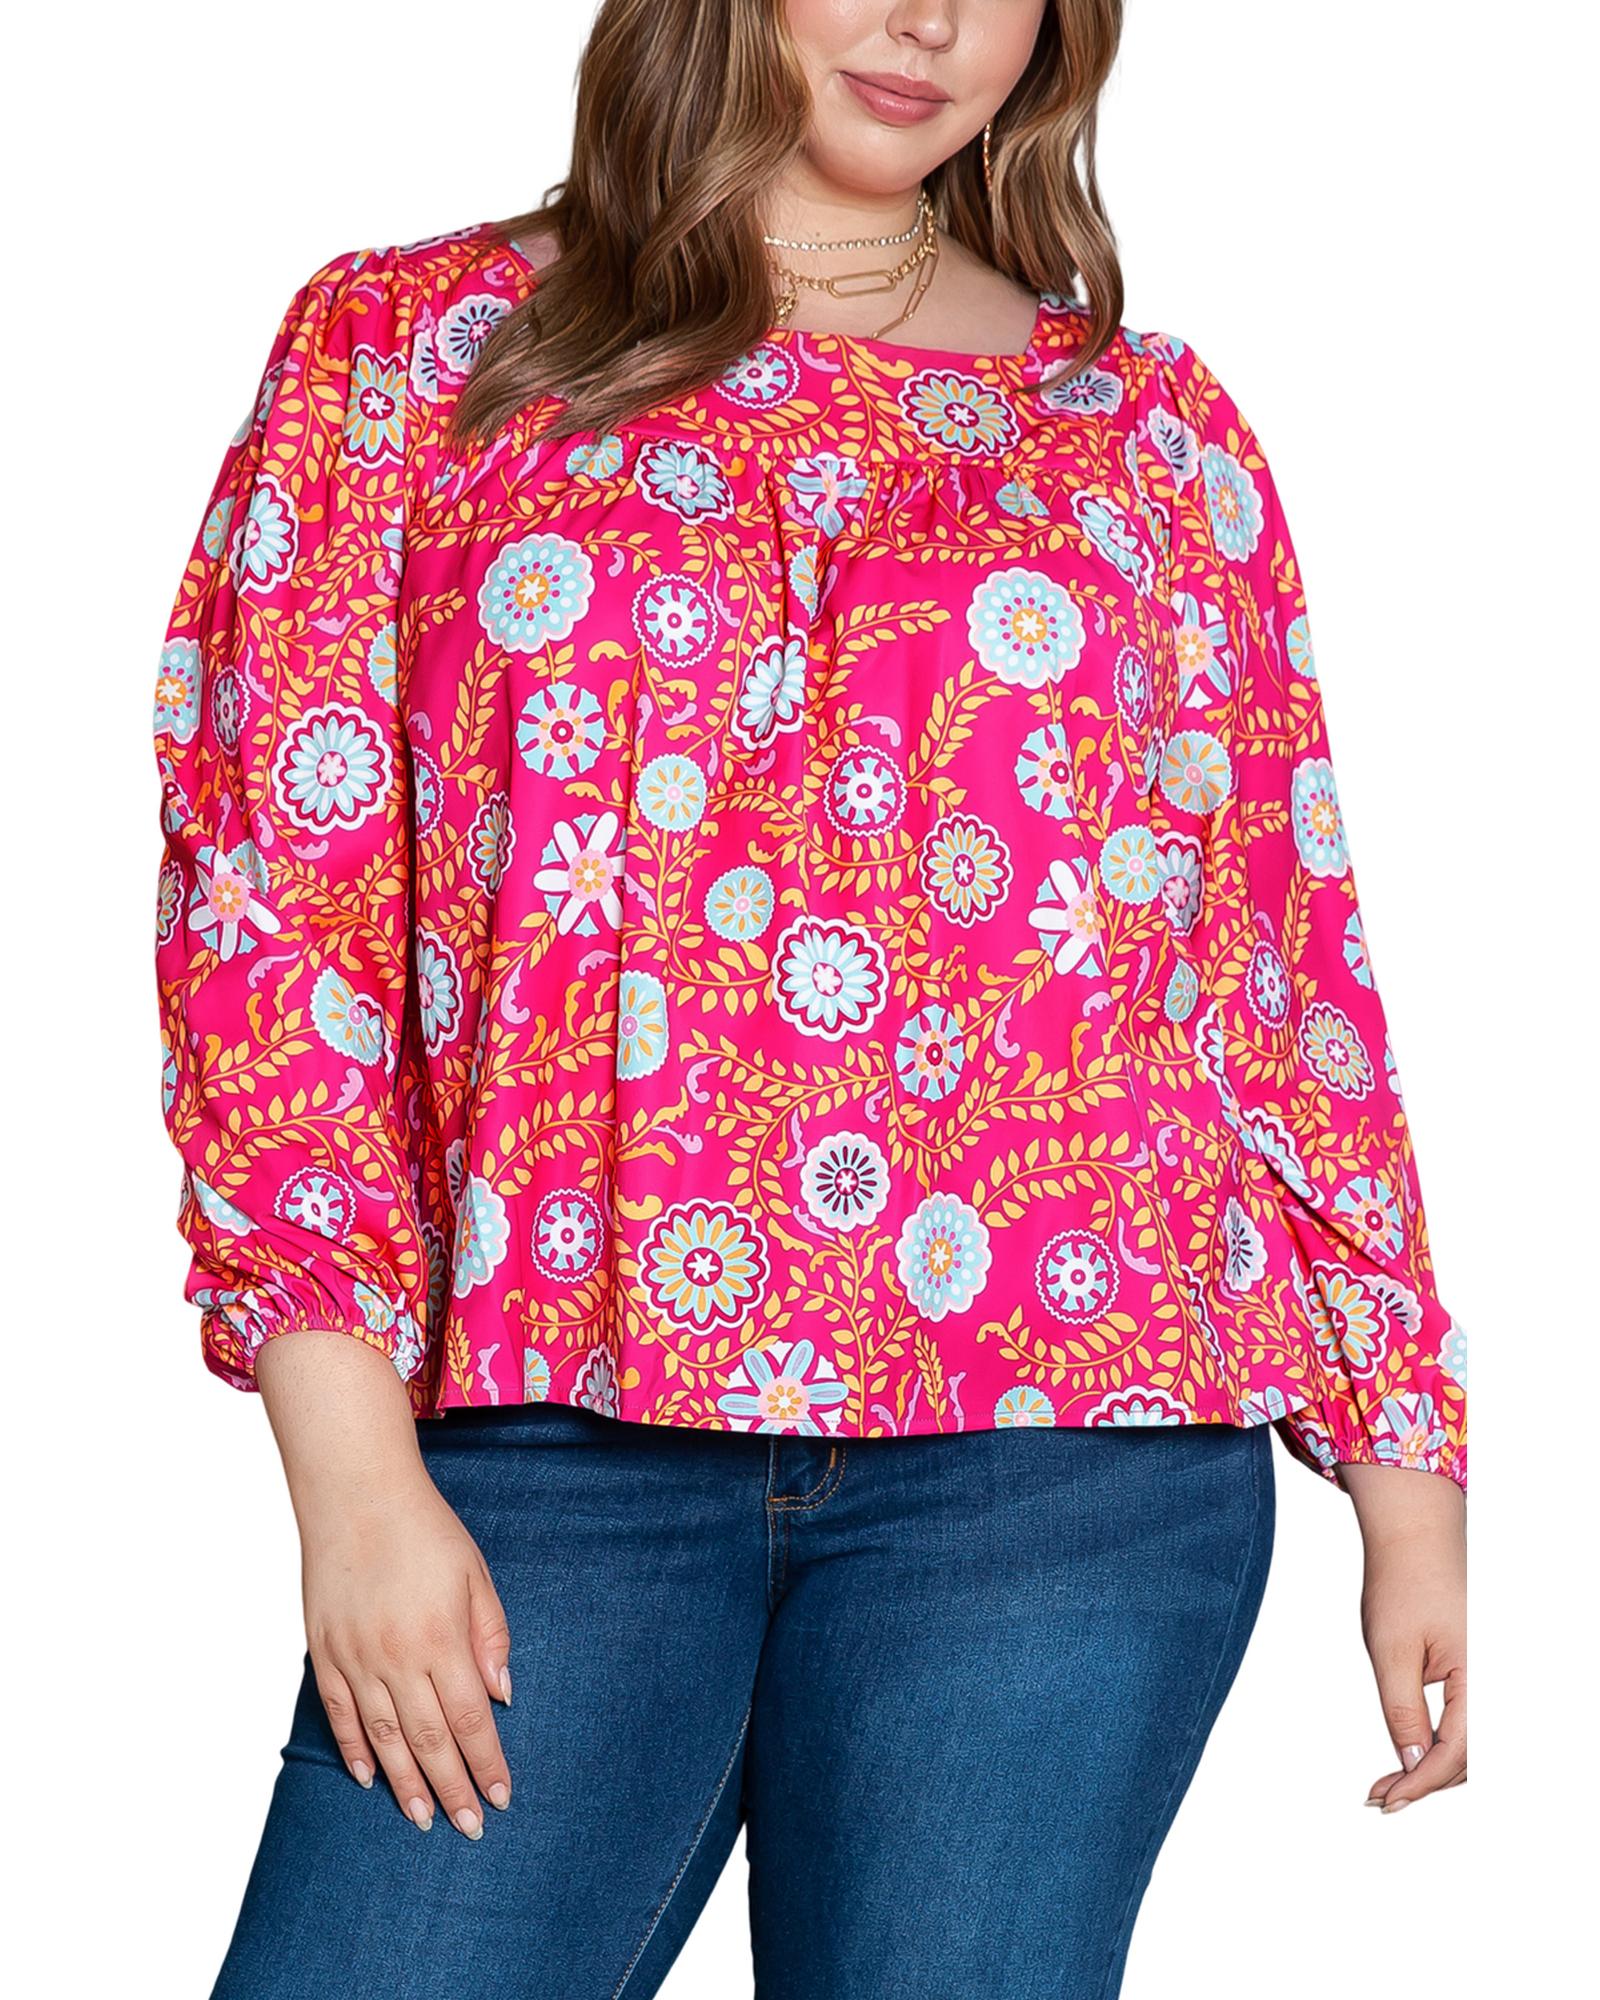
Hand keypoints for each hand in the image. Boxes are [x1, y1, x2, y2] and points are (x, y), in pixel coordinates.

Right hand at [255, 1329, 514, 1838]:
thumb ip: (490, 1634)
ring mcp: (355, 1657)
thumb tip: (502, 1695)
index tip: (502, 1797)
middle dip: (453, 1789)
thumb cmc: (424, 1529)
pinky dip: (354, 1751)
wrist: (355, 1493)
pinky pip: (338, 1715)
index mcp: (441, 1637)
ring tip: (424, 1819)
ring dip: (405, 1784)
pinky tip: (369, 1779)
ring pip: (383, 1739)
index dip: (487, 1763)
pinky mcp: (323, 1652)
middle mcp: (396, 1657)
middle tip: (469, 1828)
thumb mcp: (475, 1573)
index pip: (470, 1719)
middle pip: (429, 1740)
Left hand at [1339, 1462, 1466, 1813]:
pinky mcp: (1477, 1675)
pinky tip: (1409, 1757)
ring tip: (1388, 1784)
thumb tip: (1412, 1766)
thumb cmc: (1403, 1583)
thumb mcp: (1391, 1650)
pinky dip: (1439, 1745)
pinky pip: (1466, 1723)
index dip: (1421, 1783)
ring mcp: (1488, 1678)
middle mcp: (1494, 1681)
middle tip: (1380, 1797)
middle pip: (1469, 1757)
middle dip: (1426, 1783)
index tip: (1386, 1802)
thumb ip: (1403, 1711)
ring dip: (1433, 1769)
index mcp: (1481, 1675)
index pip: (1456, 1752)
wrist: (1416, 1539)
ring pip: (1470, 1745)